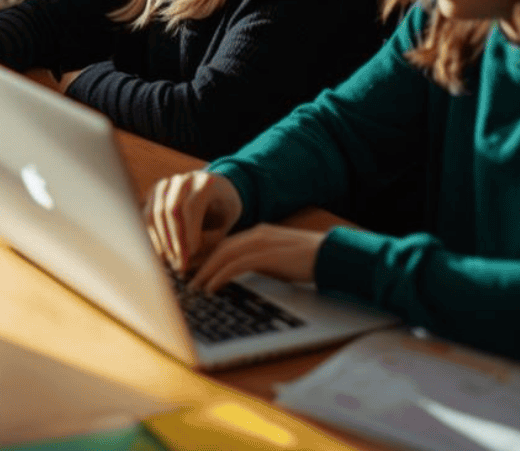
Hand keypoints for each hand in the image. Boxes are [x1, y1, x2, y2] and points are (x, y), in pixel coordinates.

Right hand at [144, 170, 243, 277]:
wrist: (215, 193)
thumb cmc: (222, 212)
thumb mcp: (226, 224)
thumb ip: (211, 239)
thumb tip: (188, 256)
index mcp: (204, 182)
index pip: (191, 206)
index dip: (190, 232)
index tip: (192, 253)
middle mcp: (181, 179)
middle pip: (170, 209)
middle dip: (173, 239)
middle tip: (179, 263)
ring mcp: (164, 185)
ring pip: (154, 213)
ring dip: (160, 240)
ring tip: (169, 261)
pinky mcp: (152, 195)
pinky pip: (146, 216)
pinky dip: (151, 236)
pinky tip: (160, 253)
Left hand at [187, 224, 328, 294]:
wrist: (334, 257)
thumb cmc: (309, 262)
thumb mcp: (278, 260)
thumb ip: (259, 263)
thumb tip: (239, 278)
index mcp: (259, 233)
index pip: (225, 244)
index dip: (206, 257)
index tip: (192, 270)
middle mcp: (257, 234)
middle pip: (219, 247)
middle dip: (200, 263)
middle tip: (185, 280)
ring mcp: (262, 242)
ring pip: (223, 255)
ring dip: (205, 271)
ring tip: (193, 287)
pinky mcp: (268, 255)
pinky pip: (236, 265)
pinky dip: (220, 275)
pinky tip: (211, 287)